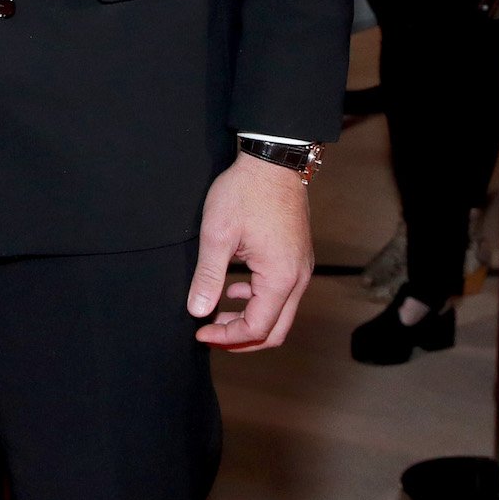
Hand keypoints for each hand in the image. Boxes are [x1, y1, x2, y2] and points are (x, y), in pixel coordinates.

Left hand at [188, 152, 313, 349]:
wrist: (272, 161)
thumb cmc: (244, 193)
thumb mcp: (217, 234)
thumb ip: (208, 276)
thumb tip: (197, 312)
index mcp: (280, 278)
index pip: (257, 328)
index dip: (227, 337)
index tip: (200, 332)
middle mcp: (298, 278)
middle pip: (276, 330)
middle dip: (241, 338)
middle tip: (210, 335)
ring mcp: (301, 268)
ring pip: (280, 313)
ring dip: (250, 319)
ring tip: (217, 313)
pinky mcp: (297, 258)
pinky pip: (282, 293)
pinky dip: (258, 300)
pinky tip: (234, 287)